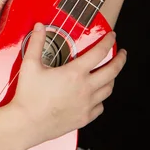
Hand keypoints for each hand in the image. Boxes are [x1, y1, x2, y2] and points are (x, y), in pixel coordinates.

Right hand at [10, 25, 126, 146]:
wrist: (27, 124)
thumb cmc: (29, 95)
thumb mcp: (30, 64)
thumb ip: (37, 42)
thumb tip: (40, 26)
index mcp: (75, 73)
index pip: (99, 53)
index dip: (108, 41)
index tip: (112, 35)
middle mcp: (85, 89)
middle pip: (112, 72)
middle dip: (120, 60)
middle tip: (122, 53)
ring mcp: (87, 105)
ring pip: (108, 89)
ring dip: (112, 78)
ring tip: (110, 72)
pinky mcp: (84, 118)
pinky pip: (100, 107)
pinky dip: (101, 98)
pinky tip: (97, 95)